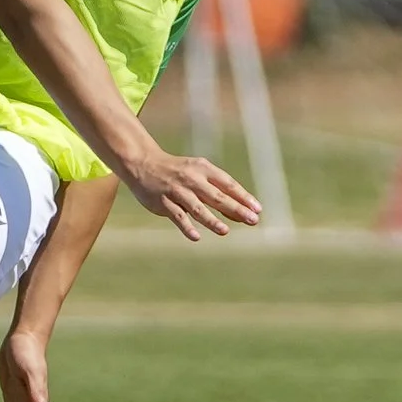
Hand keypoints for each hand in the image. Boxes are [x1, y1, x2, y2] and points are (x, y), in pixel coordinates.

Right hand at [121, 148, 261, 241]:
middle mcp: (192, 179)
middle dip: (236, 209)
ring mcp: (177, 191)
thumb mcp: (198, 174)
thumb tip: (241, 213)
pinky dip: (186, 227)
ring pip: (197, 208)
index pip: (228, 184)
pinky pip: (177, 216)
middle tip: (252, 220)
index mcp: (204, 169)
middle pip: (217, 196)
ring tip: (225, 231)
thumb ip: (217, 191)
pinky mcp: (163, 202)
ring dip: (212, 220)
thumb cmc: (178, 172)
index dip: (243, 197)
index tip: (257, 209)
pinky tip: (196, 237)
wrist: (144, 164)